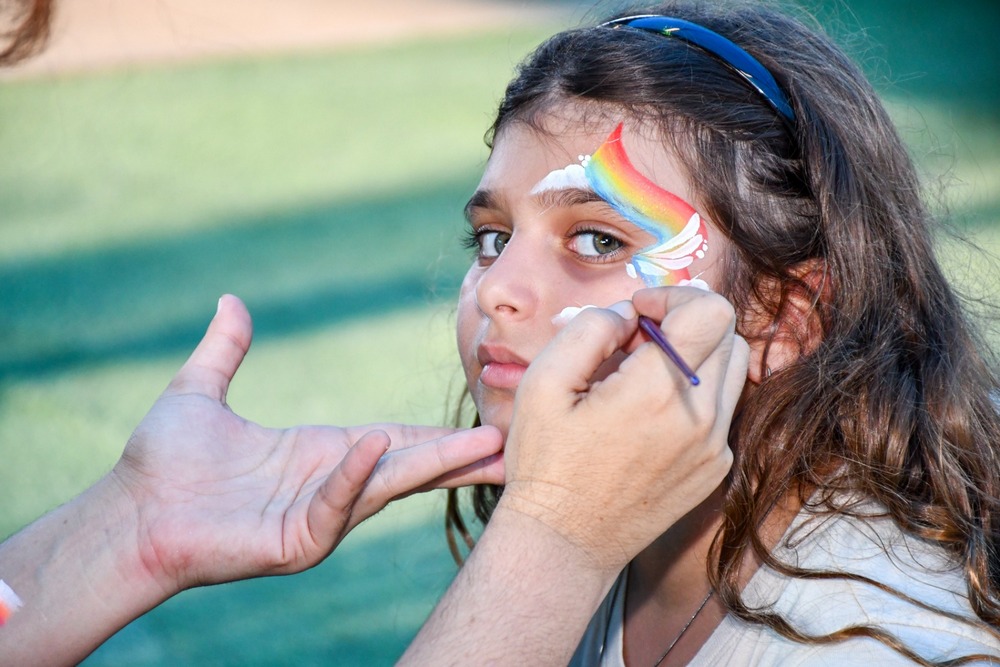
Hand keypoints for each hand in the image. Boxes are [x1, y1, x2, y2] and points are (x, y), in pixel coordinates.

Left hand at [110, 295, 503, 594]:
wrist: (130, 513)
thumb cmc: (162, 462)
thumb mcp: (200, 391)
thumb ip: (225, 349)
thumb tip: (232, 301)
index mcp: (319, 452)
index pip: (391, 440)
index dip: (435, 435)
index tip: (483, 426)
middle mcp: (329, 484)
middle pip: (406, 465)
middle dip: (457, 455)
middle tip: (509, 441)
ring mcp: (317, 515)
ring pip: (386, 485)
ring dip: (434, 467)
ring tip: (485, 449)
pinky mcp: (296, 541)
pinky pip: (334, 505)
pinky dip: (355, 477)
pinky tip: (376, 446)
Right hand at [499, 287, 747, 571]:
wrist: (565, 541)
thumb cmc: (546, 463)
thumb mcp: (542, 382)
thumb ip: (589, 329)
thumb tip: (628, 314)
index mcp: (657, 392)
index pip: (710, 310)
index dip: (672, 295)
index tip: (637, 312)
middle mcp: (700, 419)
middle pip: (727, 333)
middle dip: (683, 323)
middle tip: (636, 343)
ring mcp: (715, 448)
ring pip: (733, 369)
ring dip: (696, 355)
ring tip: (645, 374)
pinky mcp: (715, 469)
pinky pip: (723, 409)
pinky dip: (696, 394)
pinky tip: (650, 413)